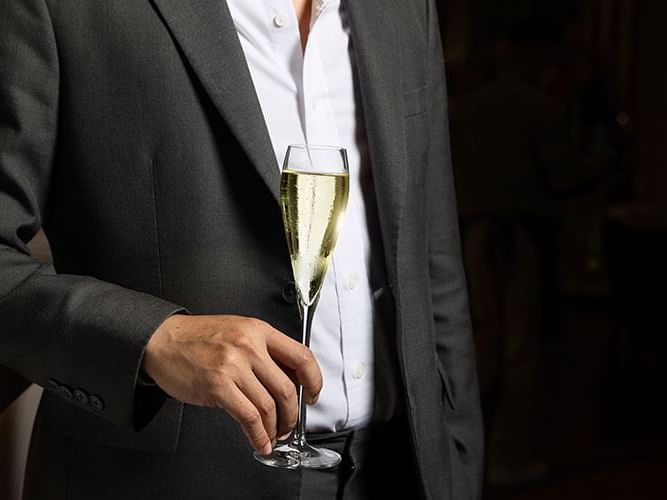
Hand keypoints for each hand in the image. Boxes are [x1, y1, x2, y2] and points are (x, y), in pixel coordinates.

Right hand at [142, 314, 321, 454]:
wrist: (162, 340)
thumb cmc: (198, 337)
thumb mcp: (238, 331)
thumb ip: (263, 350)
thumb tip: (287, 380)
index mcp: (259, 331)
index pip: (301, 356)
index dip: (314, 380)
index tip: (314, 394)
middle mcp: (249, 346)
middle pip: (287, 388)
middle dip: (293, 414)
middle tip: (290, 423)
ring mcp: (233, 366)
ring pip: (269, 406)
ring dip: (276, 428)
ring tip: (274, 434)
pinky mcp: (218, 386)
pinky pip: (248, 417)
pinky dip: (258, 435)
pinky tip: (260, 441)